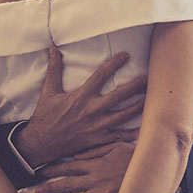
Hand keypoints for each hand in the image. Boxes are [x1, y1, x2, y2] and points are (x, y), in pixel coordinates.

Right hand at [14, 47, 143, 167]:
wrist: (40, 144)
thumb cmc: (45, 116)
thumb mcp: (48, 91)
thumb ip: (54, 69)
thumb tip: (52, 49)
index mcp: (80, 97)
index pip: (101, 76)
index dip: (114, 64)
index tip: (126, 56)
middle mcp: (91, 111)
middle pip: (118, 95)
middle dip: (135, 86)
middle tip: (148, 78)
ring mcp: (96, 127)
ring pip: (123, 115)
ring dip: (139, 106)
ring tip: (152, 98)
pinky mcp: (98, 140)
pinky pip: (118, 137)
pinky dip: (132, 134)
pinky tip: (146, 129)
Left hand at [35, 142, 134, 192]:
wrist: (155, 173)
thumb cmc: (137, 157)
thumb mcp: (116, 146)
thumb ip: (96, 150)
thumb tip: (77, 156)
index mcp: (96, 164)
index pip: (69, 167)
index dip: (54, 170)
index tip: (41, 173)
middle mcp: (95, 180)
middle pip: (68, 184)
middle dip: (50, 188)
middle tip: (35, 192)